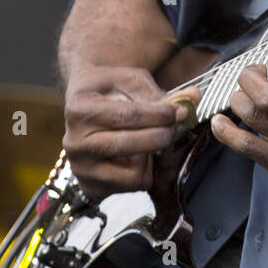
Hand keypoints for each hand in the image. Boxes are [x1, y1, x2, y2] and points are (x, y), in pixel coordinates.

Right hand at [62, 66, 180, 197]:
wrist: (85, 109)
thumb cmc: (110, 90)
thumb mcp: (129, 79)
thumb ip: (159, 91)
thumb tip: (194, 97)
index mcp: (78, 110)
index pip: (126, 116)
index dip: (159, 114)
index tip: (179, 111)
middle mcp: (74, 143)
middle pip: (129, 146)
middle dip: (161, 135)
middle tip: (174, 125)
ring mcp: (81, 169)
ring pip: (133, 174)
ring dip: (151, 156)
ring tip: (151, 138)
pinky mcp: (91, 188)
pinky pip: (132, 186)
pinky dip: (144, 171)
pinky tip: (139, 154)